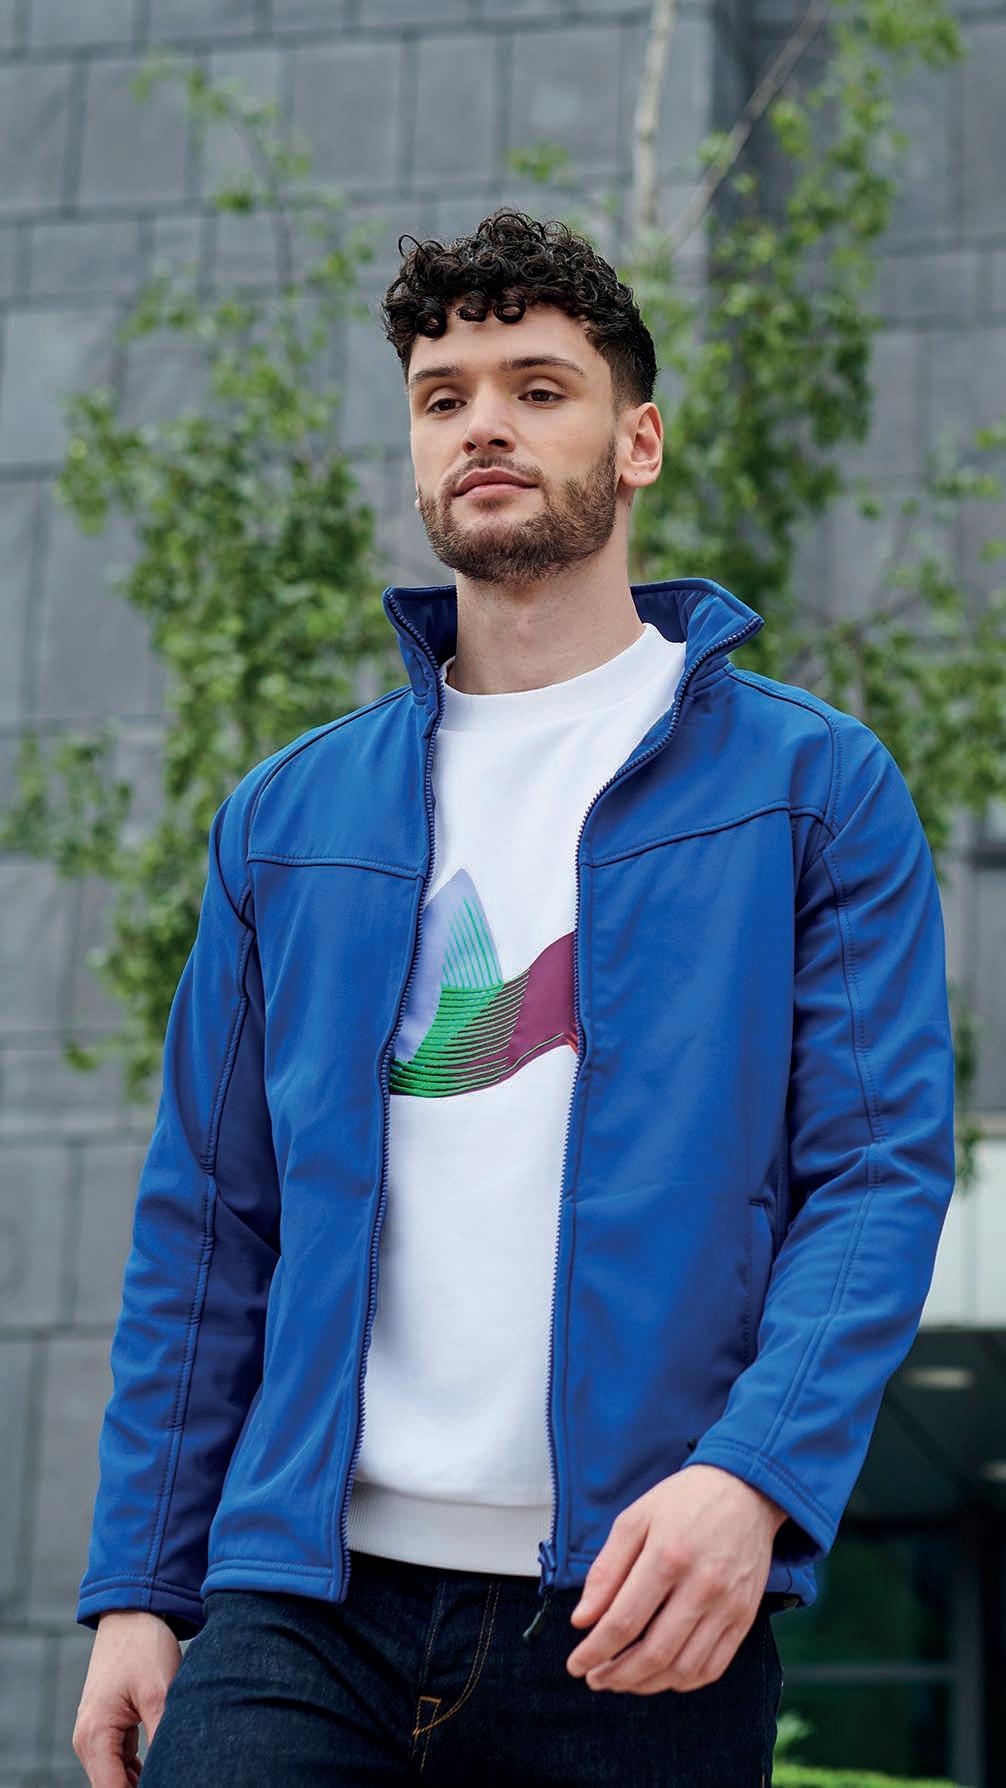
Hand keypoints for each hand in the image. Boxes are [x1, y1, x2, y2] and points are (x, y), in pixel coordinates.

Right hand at [72, 1610, 181, 1785]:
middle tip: (178, 1776)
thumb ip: (162, 1740)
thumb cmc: (144, 1646)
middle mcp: (87, 1741)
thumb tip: (170, 1772)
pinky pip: (120, 1762)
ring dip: (142, 1781)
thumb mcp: (160, 1693)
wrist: (132, 1610)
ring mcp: (95, 1734)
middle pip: (113, 1787)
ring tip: (175, 1772)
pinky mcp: (107, 1727)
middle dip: (142, 1787)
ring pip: (117, 1778)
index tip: (173, 1782)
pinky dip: (140, 1769)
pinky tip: (165, 1765)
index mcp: (94, 1736)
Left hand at [565, 1463, 786, 1695]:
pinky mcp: (745, 1617)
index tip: (575, 1664)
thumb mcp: (635, 1519)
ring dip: (647, 1684)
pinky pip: (713, 1667)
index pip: (623, 1621)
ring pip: (683, 1668)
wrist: (745, 1490)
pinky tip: (661, 1675)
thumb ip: (606, 1570)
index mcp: (667, 1556)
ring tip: (622, 1680)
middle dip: (617, 1675)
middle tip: (595, 1679)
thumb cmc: (684, 1502)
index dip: (594, 1651)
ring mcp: (727, 1605)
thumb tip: (582, 1620)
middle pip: (654, 1653)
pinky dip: (683, 1681)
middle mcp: (702, 1586)